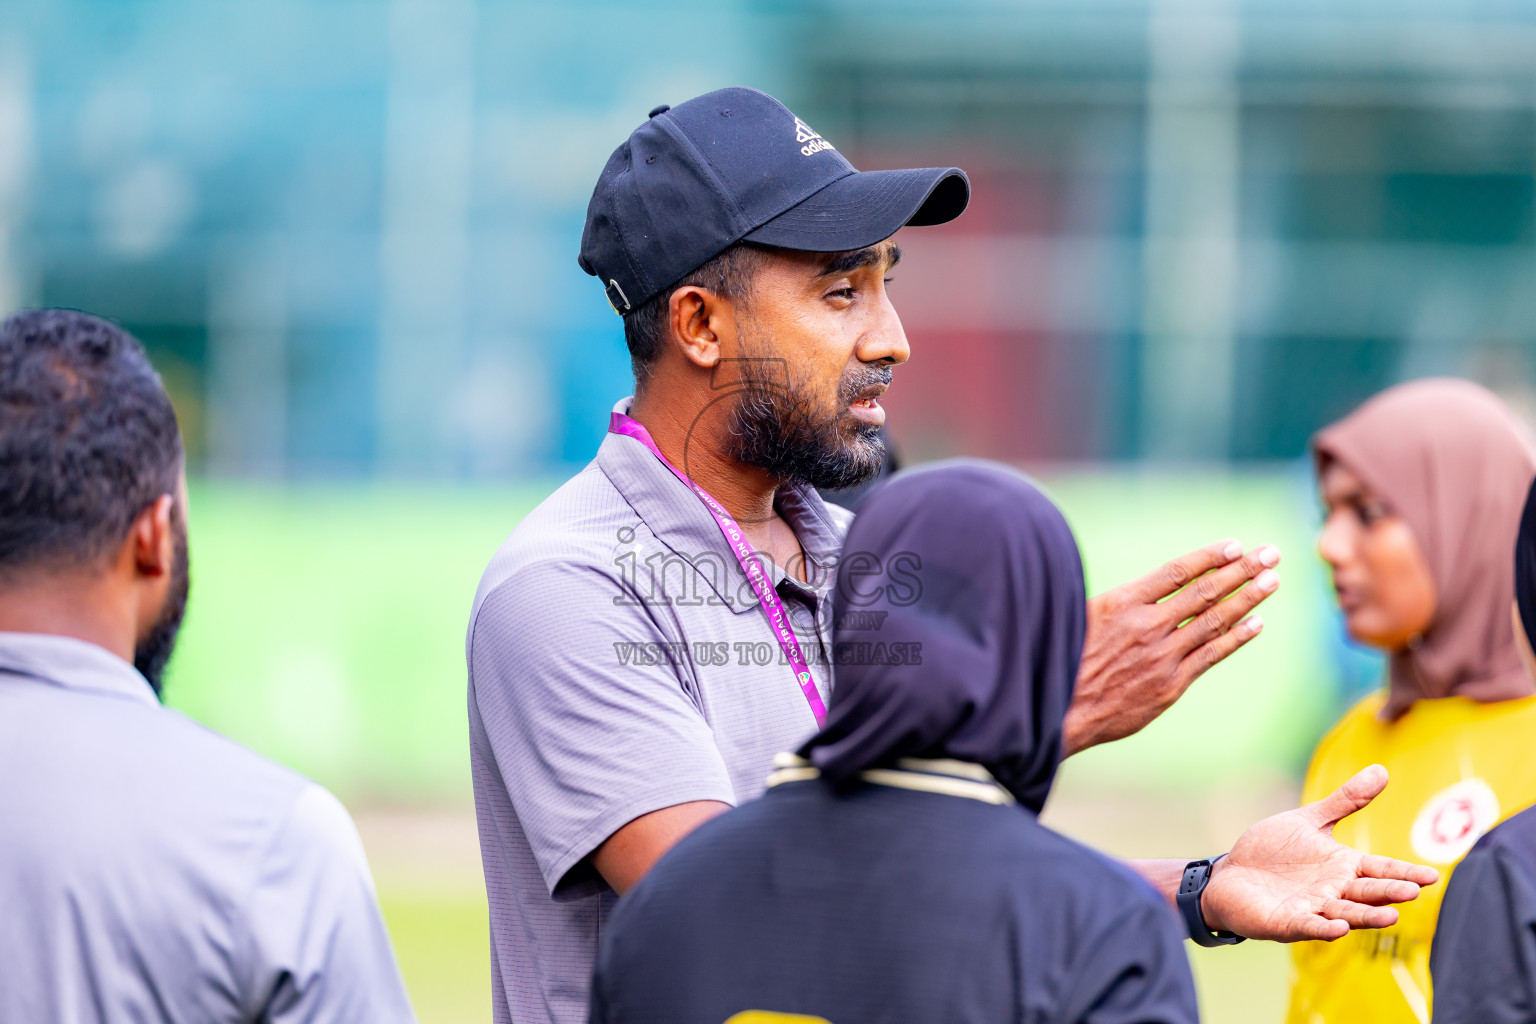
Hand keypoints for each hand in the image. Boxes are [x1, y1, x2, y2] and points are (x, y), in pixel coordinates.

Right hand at [1062, 540, 1279, 755]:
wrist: (1061, 710)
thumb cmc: (1066, 659)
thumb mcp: (1084, 617)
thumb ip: (1122, 603)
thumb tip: (1153, 586)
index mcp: (1122, 603)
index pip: (1177, 572)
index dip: (1209, 556)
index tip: (1235, 545)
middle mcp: (1147, 626)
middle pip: (1205, 591)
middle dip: (1242, 570)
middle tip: (1270, 554)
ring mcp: (1162, 656)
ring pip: (1215, 620)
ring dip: (1248, 598)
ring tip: (1272, 581)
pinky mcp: (1170, 684)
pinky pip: (1211, 655)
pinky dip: (1236, 637)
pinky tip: (1256, 623)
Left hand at [1202, 765, 1439, 940]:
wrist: (1230, 875)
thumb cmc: (1273, 850)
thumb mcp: (1310, 821)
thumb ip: (1345, 801)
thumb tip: (1382, 769)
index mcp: (1343, 867)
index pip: (1380, 870)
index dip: (1404, 873)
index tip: (1432, 876)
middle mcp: (1333, 891)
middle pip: (1366, 892)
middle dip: (1389, 892)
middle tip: (1413, 891)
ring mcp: (1312, 908)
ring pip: (1345, 914)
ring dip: (1366, 916)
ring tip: (1390, 916)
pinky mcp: (1286, 922)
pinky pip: (1307, 926)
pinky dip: (1323, 928)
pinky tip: (1338, 929)